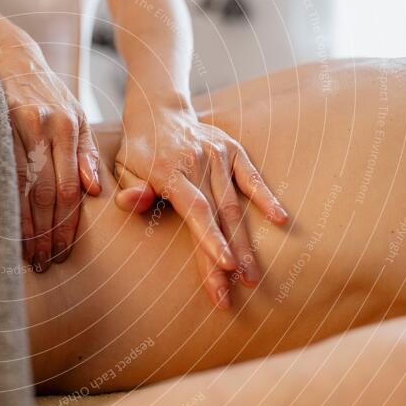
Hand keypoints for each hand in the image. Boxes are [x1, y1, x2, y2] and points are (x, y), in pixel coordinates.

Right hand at [0, 43, 100, 271]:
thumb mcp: (75, 115)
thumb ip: (86, 152)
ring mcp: (16, 126)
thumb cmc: (45, 94)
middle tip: (45, 262)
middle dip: (48, 233)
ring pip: (23, 187)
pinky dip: (4, 203)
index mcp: (69, 127)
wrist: (7, 55)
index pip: (71, 188)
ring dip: (26, 227)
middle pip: (48, 194)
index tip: (63, 251)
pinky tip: (4, 226)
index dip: (68, 225)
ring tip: (27, 255)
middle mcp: (46, 127)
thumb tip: (92, 190)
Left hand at [114, 105, 288, 308]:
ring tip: (252, 277)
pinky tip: (281, 220)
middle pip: (219, 215)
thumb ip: (132, 188)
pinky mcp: (233, 150)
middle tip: (235, 295)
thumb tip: (135, 202)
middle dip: (229, 257)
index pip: (196, 210)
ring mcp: (217, 155)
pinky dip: (266, 197)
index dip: (211, 239)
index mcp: (169, 170)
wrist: (158, 110)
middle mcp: (197, 162)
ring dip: (246, 242)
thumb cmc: (138, 150)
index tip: (225, 268)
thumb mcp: (124, 167)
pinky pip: (252, 176)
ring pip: (236, 205)